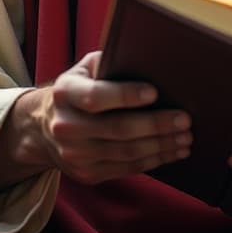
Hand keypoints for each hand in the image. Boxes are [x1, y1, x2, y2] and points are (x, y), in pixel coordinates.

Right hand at [0, 51, 191, 201]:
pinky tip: (172, 152)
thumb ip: (108, 62)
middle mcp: (66, 126)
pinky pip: (126, 169)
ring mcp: (75, 154)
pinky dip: (153, 161)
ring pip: (126, 153)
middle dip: (156, 125)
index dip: (126, 95)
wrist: (46, 128)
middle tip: (184, 119)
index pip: (95, 96)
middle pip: (118, 129)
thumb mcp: (84, 68)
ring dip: (161, 146)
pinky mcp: (86, 174)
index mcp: (65, 93)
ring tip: (185, 138)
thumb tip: (147, 58)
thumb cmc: (78, 89)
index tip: (155, 92)